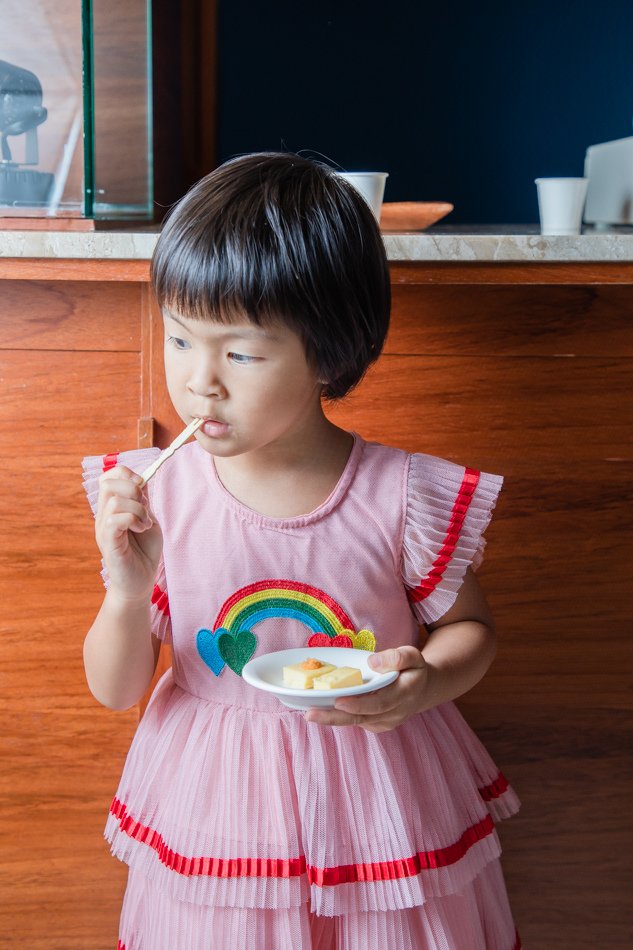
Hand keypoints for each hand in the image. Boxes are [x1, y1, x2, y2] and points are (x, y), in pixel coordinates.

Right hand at [95, 466, 162, 601]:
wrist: (140, 582)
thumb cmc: (144, 552)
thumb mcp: (147, 519)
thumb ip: (142, 501)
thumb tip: (141, 479)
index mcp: (112, 508)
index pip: (109, 477)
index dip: (126, 474)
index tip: (142, 489)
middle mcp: (104, 515)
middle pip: (109, 483)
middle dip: (133, 489)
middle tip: (144, 508)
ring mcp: (104, 528)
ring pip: (115, 501)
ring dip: (138, 509)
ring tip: (145, 524)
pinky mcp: (108, 543)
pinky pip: (115, 520)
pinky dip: (133, 519)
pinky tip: (141, 529)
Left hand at [305, 646, 428, 733]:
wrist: (422, 690)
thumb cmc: (414, 669)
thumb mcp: (413, 655)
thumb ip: (396, 657)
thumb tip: (372, 662)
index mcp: (404, 694)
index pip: (379, 703)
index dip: (358, 704)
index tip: (338, 701)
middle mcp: (394, 713)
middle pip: (362, 717)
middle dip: (335, 717)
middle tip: (310, 714)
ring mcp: (385, 722)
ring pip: (356, 722)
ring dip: (332, 719)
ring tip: (310, 713)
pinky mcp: (377, 725)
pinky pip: (357, 721)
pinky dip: (338, 717)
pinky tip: (321, 710)